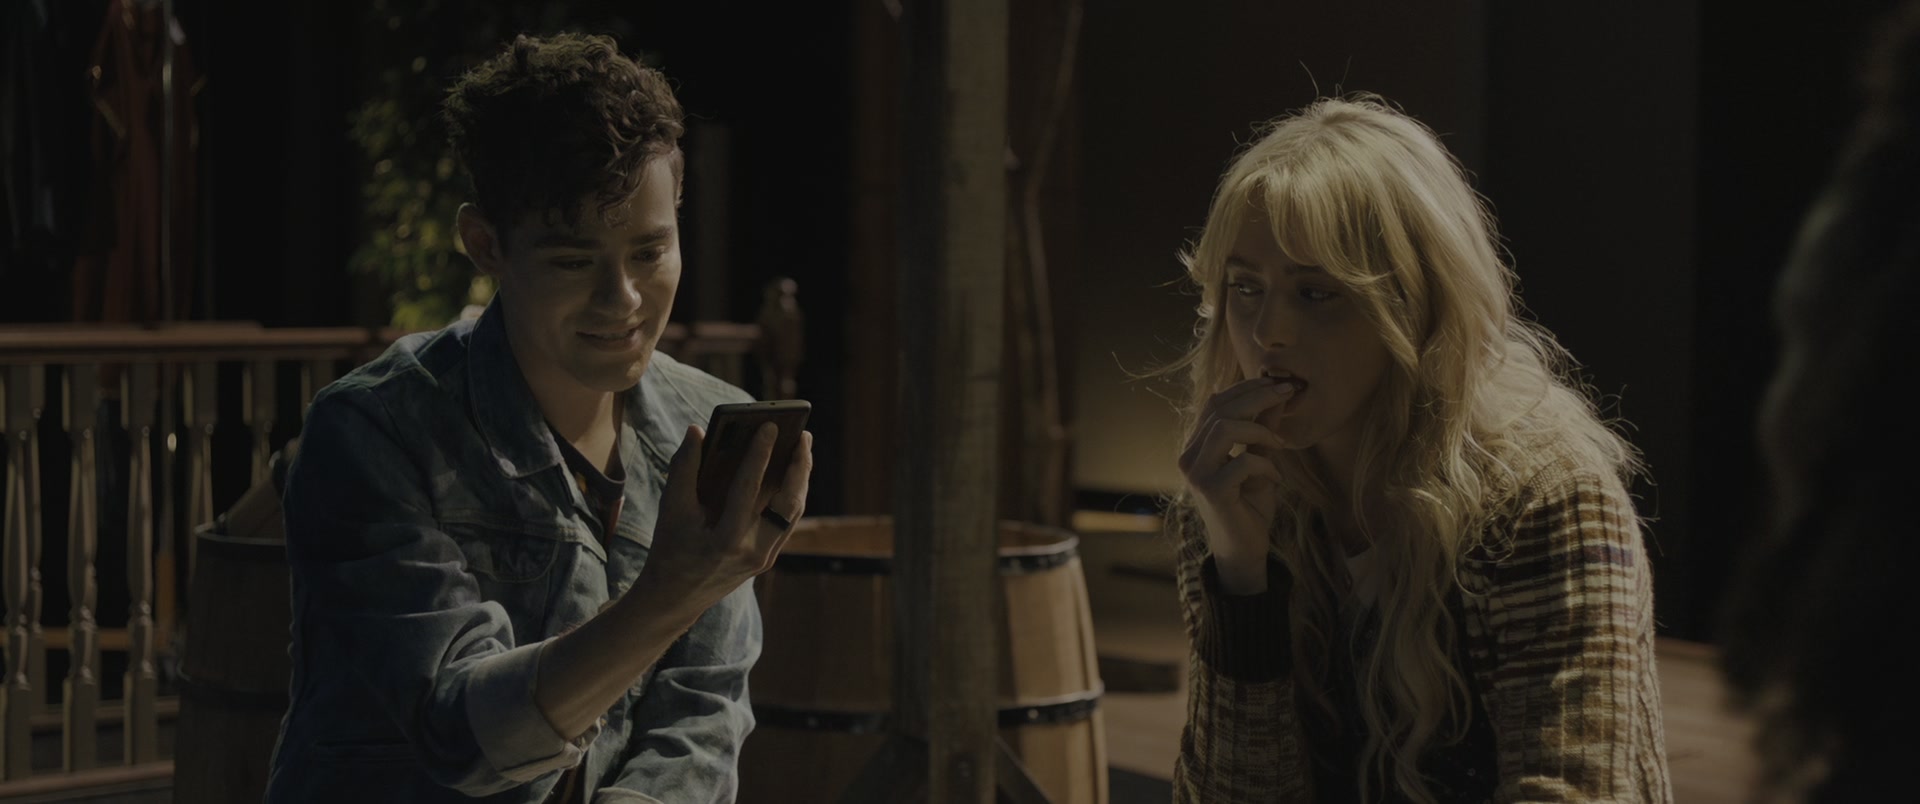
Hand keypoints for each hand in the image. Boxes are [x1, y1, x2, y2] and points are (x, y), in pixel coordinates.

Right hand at [635, 422, 813, 617]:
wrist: (676, 598)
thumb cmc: (670, 550)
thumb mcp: (671, 510)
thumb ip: (684, 468)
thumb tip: (697, 431)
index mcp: (727, 541)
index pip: (748, 489)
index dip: (759, 454)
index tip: (769, 426)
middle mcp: (754, 551)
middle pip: (788, 504)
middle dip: (799, 467)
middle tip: (803, 434)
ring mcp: (765, 557)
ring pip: (793, 512)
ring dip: (801, 478)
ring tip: (803, 446)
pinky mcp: (768, 556)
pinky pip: (787, 520)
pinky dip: (792, 494)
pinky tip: (793, 471)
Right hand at [1177, 377, 1295, 593]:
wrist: (1243, 549)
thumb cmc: (1249, 506)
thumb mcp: (1261, 460)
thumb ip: (1263, 429)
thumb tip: (1277, 393)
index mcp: (1197, 445)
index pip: (1215, 402)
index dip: (1247, 387)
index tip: (1278, 382)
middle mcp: (1189, 456)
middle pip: (1219, 408)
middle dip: (1257, 395)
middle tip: (1287, 392)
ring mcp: (1196, 473)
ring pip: (1225, 428)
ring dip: (1261, 431)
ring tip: (1279, 446)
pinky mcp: (1210, 490)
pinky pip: (1243, 462)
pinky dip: (1266, 466)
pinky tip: (1276, 479)